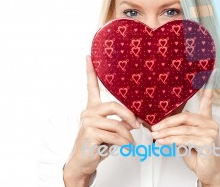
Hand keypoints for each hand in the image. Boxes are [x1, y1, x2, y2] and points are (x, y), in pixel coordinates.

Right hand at [63, 56, 139, 186]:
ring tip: (131, 143)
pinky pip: (114, 135)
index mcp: (92, 109)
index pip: (90, 86)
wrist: (82, 162)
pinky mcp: (90, 132)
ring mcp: (87, 122)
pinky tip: (125, 147)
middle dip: (129, 116)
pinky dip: (124, 143)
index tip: (88, 57)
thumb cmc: (95, 146)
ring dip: (128, 136)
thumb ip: (119, 122)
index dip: (90, 71)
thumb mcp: (110, 132)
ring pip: (116, 124)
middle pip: (114, 106)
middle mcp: (88, 112)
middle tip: (137, 126)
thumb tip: (135, 122)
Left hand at [151, 70, 219, 186]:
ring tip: (154, 135)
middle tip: (153, 127)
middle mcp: (210, 123)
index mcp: (206, 119)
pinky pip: (184, 138)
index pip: (207, 100)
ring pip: (182, 129)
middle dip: (166, 122)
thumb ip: (176, 129)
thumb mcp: (184, 139)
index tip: (211, 71)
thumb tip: (154, 123)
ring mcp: (211, 131)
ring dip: (165, 133)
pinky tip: (162, 141)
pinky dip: (170, 140)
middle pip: (184, 117)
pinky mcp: (209, 141)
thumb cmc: (197, 155)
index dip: (208, 87)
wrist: (208, 172)